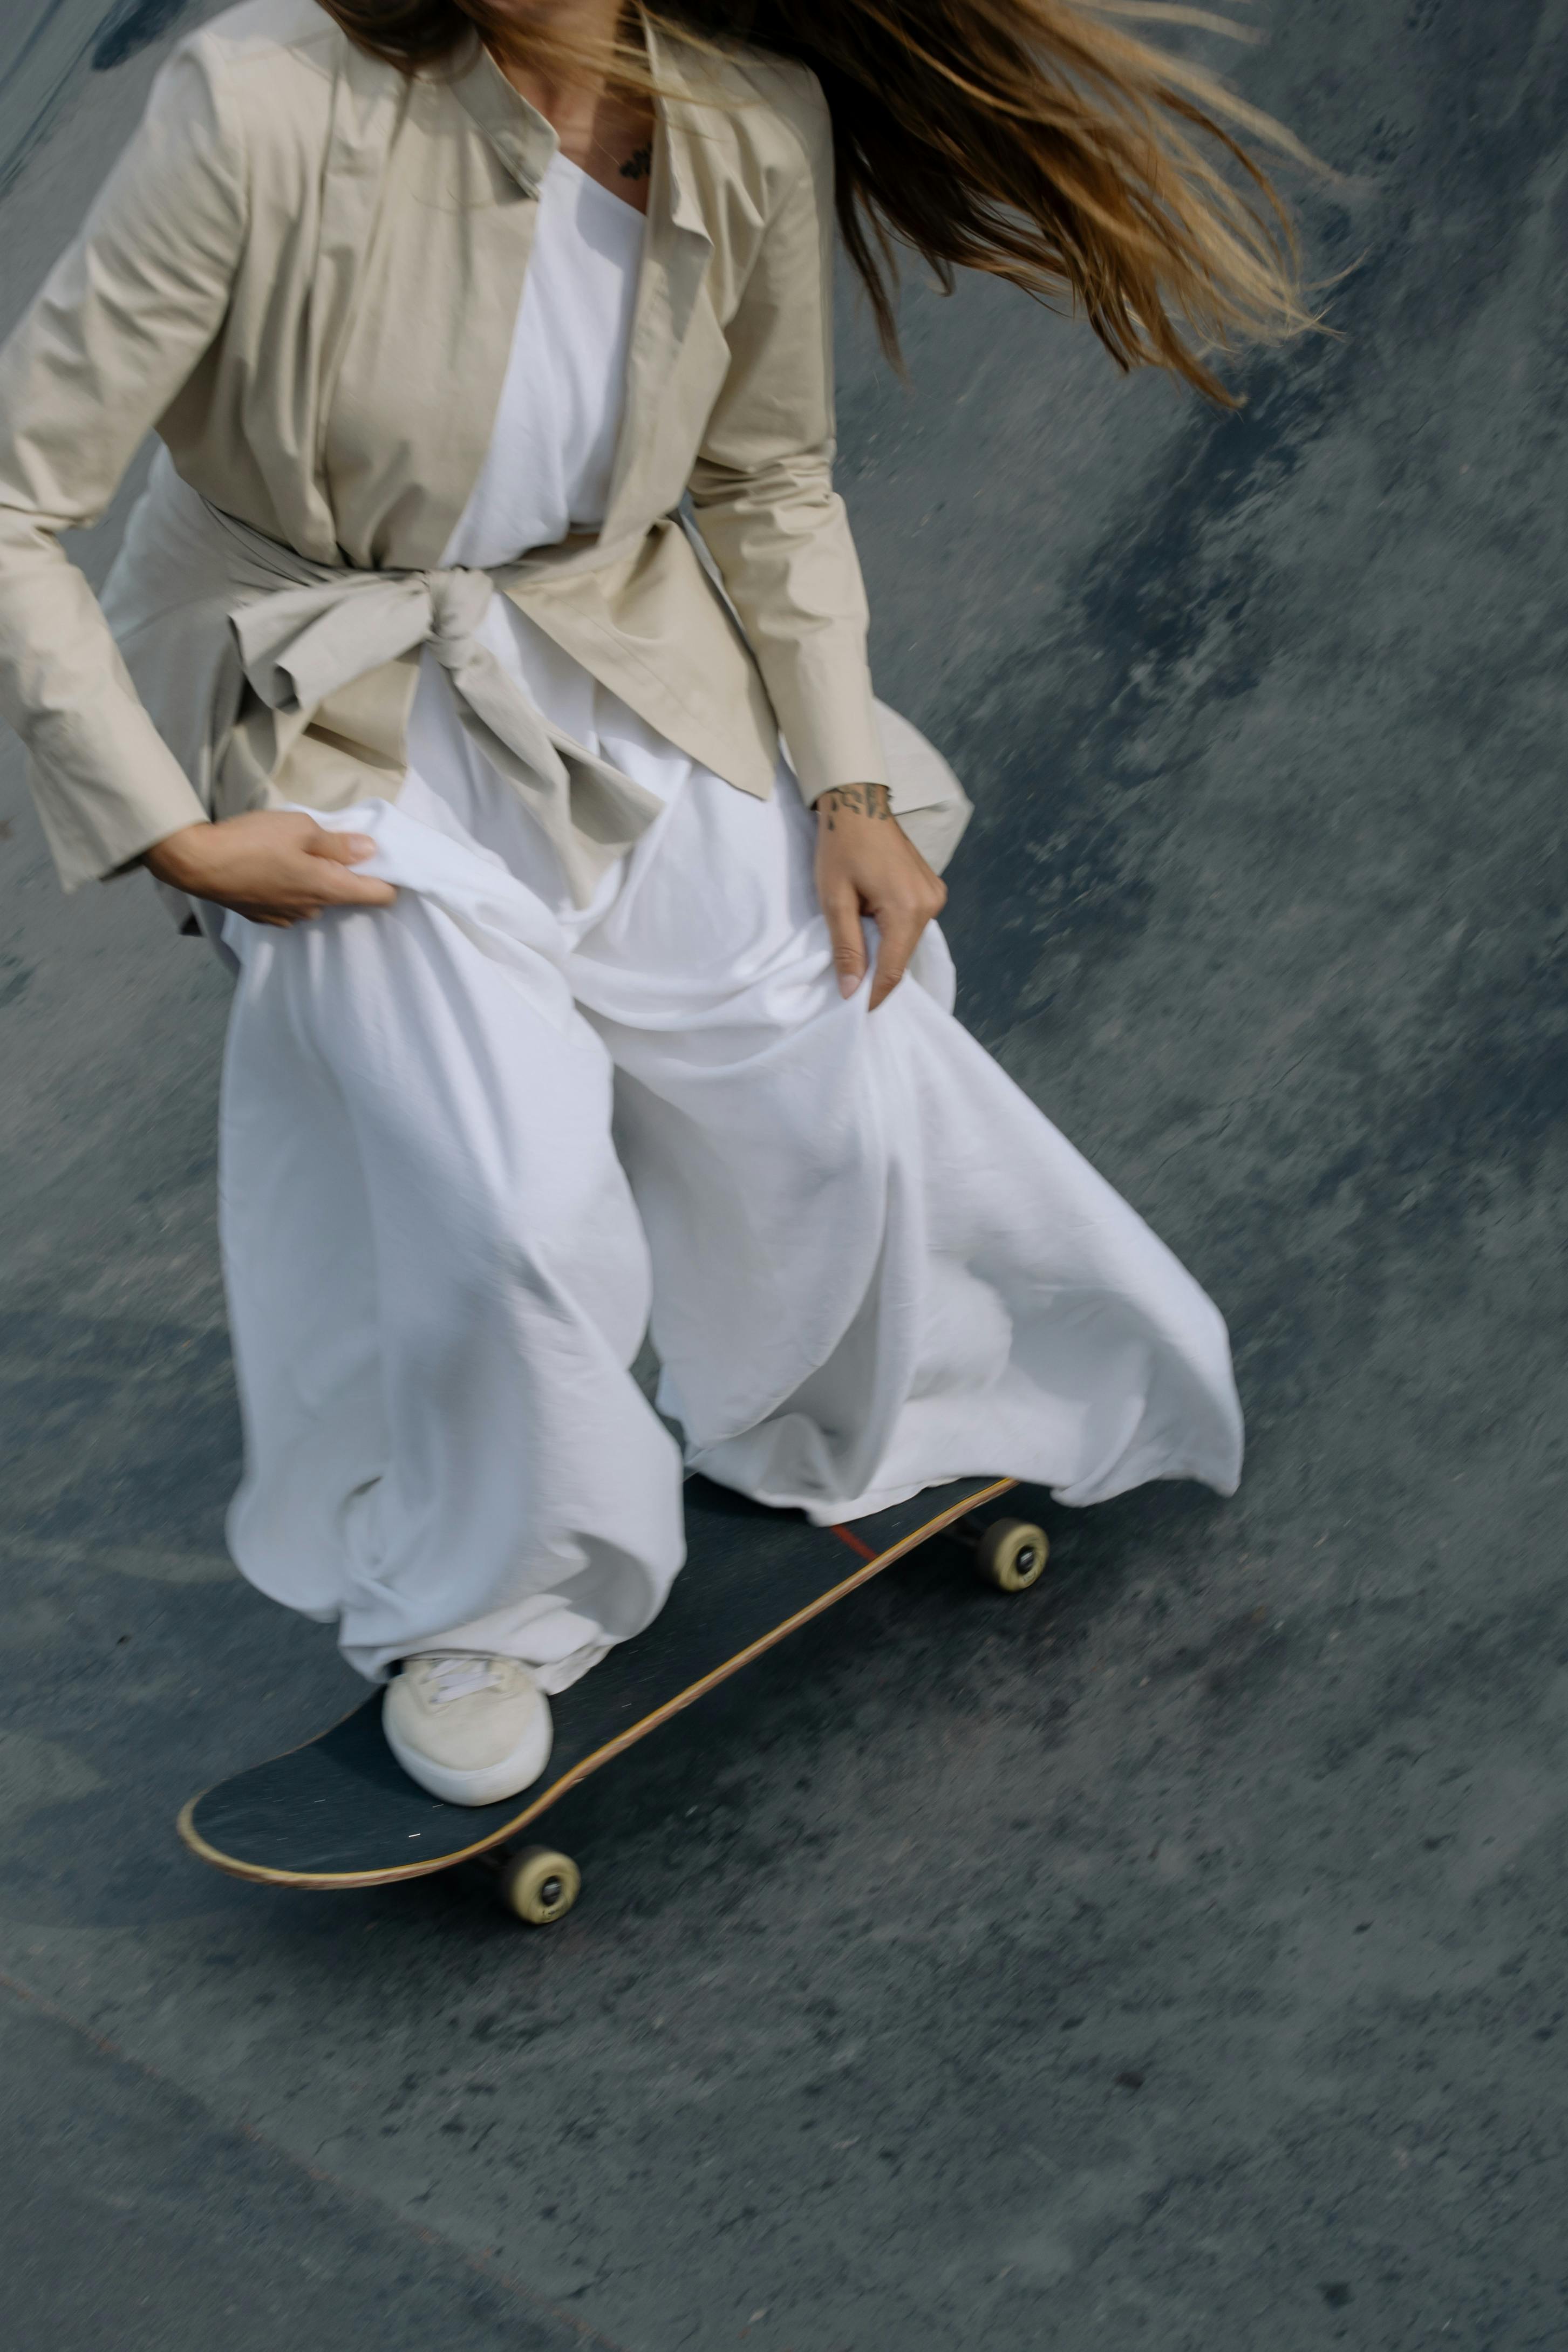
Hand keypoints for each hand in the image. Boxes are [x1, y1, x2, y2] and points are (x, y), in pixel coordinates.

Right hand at [143, 811, 396, 927]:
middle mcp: (313, 910)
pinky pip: (290, 904)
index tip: (387, 862)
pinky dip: (290, 888)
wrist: (196, 863)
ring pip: (316, 900)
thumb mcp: (301, 828)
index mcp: (329, 889)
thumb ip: (338, 842)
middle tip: (332, 845)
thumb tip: (370, 850)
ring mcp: (286, 917)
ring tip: (296, 854)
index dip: (390, 880)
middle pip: (346, 896)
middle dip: (346, 874)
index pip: (378, 896)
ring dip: (315, 881)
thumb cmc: (252, 841)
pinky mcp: (263, 916)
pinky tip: (273, 869)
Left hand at [814, 783, 945, 1008]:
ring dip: (884, 951)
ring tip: (858, 954)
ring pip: (907, 941)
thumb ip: (846, 947)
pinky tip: (871, 928)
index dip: (875, 994)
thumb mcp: (835, 899)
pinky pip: (911, 923)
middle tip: (851, 986)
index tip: (856, 1012)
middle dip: (878, 973)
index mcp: (908, 908)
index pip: (893, 969)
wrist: (858, 803)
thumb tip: (851, 990)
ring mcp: (935, 895)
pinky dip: (892, 932)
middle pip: (903, 956)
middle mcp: (931, 904)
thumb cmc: (841, 847)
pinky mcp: (932, 888)